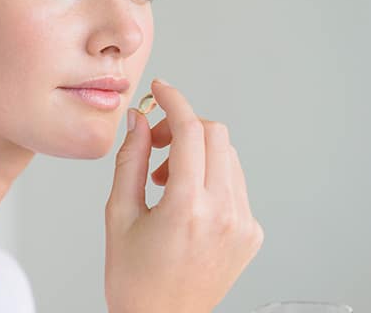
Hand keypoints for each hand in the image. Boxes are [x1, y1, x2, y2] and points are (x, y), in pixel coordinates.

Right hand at [105, 79, 263, 312]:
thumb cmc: (134, 280)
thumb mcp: (120, 214)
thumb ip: (131, 160)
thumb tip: (138, 121)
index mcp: (188, 207)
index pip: (190, 130)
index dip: (173, 101)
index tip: (161, 90)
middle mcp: (224, 212)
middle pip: (216, 134)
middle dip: (184, 127)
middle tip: (156, 144)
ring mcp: (243, 224)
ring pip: (228, 156)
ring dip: (197, 154)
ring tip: (167, 180)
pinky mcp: (251, 233)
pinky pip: (235, 183)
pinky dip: (211, 178)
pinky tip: (187, 201)